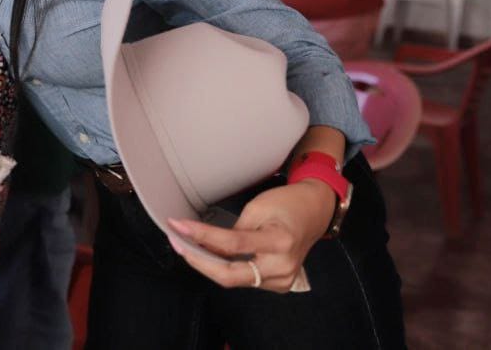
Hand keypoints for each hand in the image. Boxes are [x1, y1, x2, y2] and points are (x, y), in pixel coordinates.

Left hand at [167, 179, 334, 292]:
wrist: (314, 213)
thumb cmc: (286, 205)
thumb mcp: (258, 208)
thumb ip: (232, 230)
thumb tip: (205, 245)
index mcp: (279, 242)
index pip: (232, 245)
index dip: (201, 236)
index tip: (178, 225)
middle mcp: (282, 267)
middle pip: (230, 276)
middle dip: (198, 262)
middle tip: (177, 243)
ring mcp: (281, 280)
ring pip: (234, 280)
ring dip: (208, 265)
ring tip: (188, 246)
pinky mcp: (277, 284)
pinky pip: (244, 280)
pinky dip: (225, 269)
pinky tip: (211, 256)